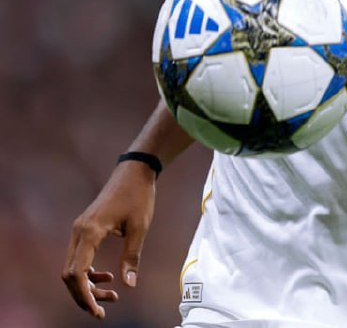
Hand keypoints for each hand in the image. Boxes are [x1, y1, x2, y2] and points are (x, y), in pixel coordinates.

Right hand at [62, 160, 156, 318]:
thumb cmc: (139, 195)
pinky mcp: (86, 227)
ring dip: (87, 285)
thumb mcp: (140, 227)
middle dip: (84, 295)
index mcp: (90, 231)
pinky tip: (108, 276)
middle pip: (70, 274)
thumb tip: (129, 285)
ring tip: (111, 295)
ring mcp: (80, 228)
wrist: (135, 170)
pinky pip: (80, 256)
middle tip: (103, 310)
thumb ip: (132, 256)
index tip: (98, 311)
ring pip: (74, 267)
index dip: (84, 296)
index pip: (77, 273)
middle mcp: (79, 230)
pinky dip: (89, 271)